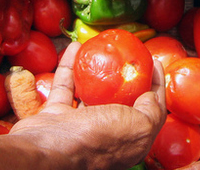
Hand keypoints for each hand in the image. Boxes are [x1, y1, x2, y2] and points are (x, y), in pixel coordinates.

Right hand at [9, 42, 166, 168]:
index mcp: (129, 142)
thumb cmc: (94, 139)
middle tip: (129, 55)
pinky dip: (69, 68)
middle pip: (121, 101)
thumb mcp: (137, 126)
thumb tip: (152, 96)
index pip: (150, 112)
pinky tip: (75, 49)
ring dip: (97, 71)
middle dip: (126, 77)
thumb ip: (151, 112)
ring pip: (91, 94)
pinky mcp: (57, 117)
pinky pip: (65, 87)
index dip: (156, 86)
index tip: (155, 62)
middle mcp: (105, 136)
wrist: (44, 151)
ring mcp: (80, 127)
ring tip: (102, 50)